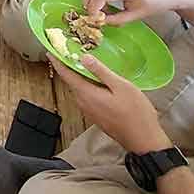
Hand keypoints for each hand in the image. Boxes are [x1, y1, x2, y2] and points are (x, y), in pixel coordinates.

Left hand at [50, 53, 171, 153]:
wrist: (143, 141)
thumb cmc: (136, 113)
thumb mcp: (121, 86)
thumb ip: (101, 72)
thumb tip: (84, 58)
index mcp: (87, 94)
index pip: (66, 75)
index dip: (57, 62)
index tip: (50, 52)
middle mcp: (83, 103)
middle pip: (71, 82)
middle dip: (68, 67)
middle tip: (68, 53)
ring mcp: (89, 111)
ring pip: (79, 89)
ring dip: (79, 76)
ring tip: (82, 63)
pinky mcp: (97, 115)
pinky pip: (87, 96)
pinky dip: (87, 85)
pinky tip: (96, 81)